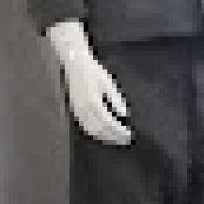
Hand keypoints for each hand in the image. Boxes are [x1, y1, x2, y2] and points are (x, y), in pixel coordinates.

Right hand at [48, 20, 133, 148]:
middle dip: (115, 136)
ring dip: (106, 137)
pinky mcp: (75, 111)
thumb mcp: (107, 82)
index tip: (129, 134)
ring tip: (117, 139)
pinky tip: (104, 133)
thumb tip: (124, 114)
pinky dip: (96, 133)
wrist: (74, 63)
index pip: (109, 123)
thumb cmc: (92, 70)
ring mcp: (78, 112)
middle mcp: (84, 110)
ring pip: (93, 131)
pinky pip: (86, 127)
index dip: (119, 131)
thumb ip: (116, 99)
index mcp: (93, 103)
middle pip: (101, 130)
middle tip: (126, 140)